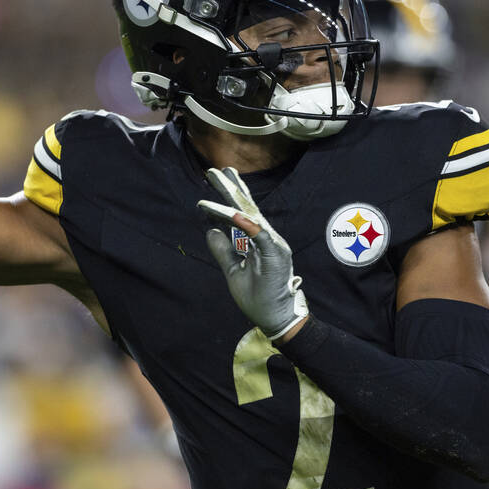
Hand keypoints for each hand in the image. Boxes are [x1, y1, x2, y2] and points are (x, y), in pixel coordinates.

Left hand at [197, 167, 307, 339]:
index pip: (244, 211)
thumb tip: (211, 230)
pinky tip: (234, 213)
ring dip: (233, 199)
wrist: (277, 318)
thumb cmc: (259, 296)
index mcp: (259, 240)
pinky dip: (247, 224)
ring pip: (250, 216)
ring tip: (218, 182)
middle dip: (230, 187)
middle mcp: (267, 238)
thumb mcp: (234, 271)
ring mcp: (273, 245)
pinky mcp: (276, 256)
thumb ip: (224, 251)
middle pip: (246, 207)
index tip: (216, 178)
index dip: (231, 193)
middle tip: (214, 170)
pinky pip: (260, 236)